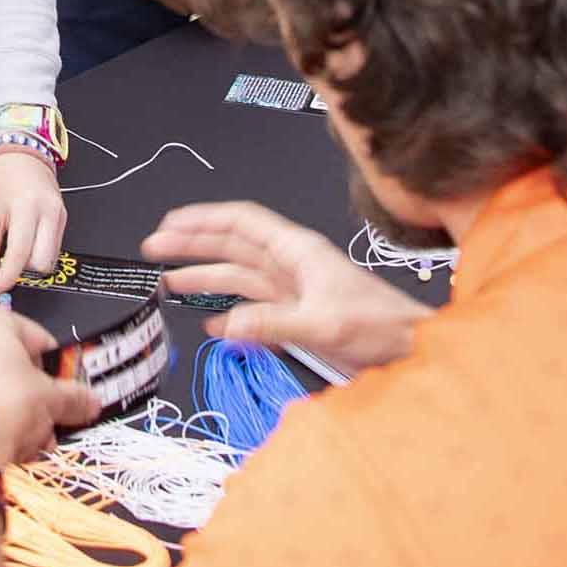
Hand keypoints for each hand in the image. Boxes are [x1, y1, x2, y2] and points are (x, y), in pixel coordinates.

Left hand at [0, 145, 67, 296]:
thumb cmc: (3, 177)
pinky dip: (38, 253)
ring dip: (30, 264)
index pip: (18, 256)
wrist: (22, 152)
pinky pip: (54, 249)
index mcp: (26, 208)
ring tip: (14, 250)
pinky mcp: (64, 218)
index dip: (4, 279)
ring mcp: (60, 216)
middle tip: (3, 265)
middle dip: (21, 270)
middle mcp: (49, 213)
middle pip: (39, 264)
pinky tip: (26, 242)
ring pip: (49, 260)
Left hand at [0, 304, 96, 465]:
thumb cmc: (0, 413)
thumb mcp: (52, 401)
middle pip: (4, 364)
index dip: (53, 365)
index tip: (61, 386)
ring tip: (25, 440)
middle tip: (45, 418)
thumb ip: (74, 397)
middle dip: (28, 395)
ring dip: (6, 412)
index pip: (33, 336)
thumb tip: (88, 401)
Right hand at [143, 198, 429, 371]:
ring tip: (170, 281)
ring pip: (239, 275)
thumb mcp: (324, 323)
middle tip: (156, 248)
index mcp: (298, 251)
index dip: (205, 219)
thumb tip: (225, 324)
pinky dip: (230, 312)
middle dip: (194, 244)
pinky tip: (212, 320)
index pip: (243, 222)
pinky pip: (254, 307)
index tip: (172, 223)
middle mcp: (292, 264)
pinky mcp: (297, 314)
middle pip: (233, 245)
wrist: (410, 347)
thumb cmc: (381, 324)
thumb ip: (272, 324)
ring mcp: (293, 289)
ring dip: (205, 276)